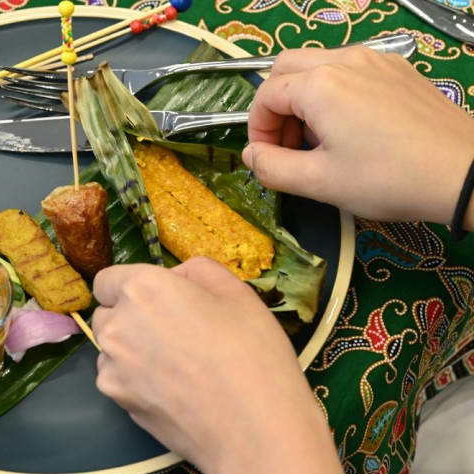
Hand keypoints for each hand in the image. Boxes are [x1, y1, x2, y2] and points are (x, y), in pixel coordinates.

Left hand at [91, 257, 346, 473]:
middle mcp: (117, 325)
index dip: (129, 288)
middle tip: (170, 332)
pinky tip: (170, 390)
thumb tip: (176, 277)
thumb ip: (197, 272)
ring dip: (129, 350)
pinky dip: (133, 380)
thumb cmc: (252, 353)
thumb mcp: (237, 292)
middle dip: (127, 317)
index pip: (106, 281)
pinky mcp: (119, 403)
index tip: (154, 301)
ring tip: (173, 365)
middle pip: (105, 314)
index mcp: (142, 289)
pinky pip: (117, 381)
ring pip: (109, 349)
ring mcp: (113, 368)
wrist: (254, 429)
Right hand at [242, 45, 473, 229]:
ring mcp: (375, 60)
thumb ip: (272, 168)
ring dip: (303, 99)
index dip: (257, 130)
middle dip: (276, 106)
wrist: (466, 173)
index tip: (267, 160)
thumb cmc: (388, 179)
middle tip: (287, 145)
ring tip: (318, 141)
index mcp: (319, 85)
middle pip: (286, 69)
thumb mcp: (320, 183)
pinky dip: (333, 93)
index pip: (265, 96)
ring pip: (318, 66)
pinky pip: (349, 70)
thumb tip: (250, 155)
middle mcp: (344, 60)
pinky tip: (352, 129)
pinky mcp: (398, 69)